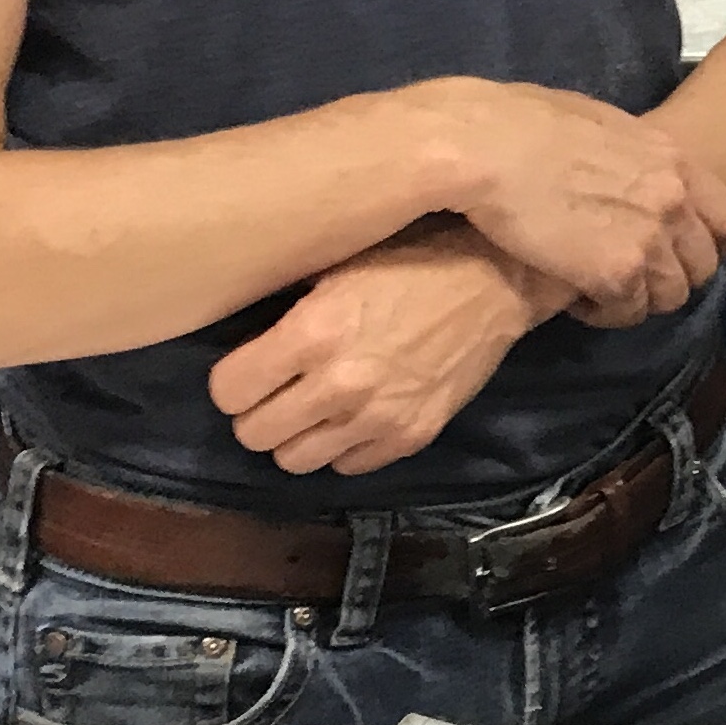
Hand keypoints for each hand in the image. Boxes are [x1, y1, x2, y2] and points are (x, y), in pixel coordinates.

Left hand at [209, 219, 548, 476]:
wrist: (497, 279)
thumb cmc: (411, 257)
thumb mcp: (337, 263)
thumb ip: (287, 307)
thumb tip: (243, 335)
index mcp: (312, 333)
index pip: (228, 391)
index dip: (235, 378)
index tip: (250, 367)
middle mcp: (339, 385)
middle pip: (253, 435)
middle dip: (258, 411)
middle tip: (279, 389)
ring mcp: (377, 418)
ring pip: (294, 460)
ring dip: (297, 434)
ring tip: (314, 406)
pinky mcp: (411, 437)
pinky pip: (347, 467)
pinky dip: (343, 446)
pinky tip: (355, 414)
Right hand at [456, 84, 725, 328]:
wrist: (486, 145)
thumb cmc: (520, 123)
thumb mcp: (596, 124)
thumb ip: (626, 153)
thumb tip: (621, 165)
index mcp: (672, 158)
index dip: (707, 244)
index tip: (680, 256)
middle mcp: (674, 198)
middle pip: (704, 264)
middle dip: (672, 278)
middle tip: (631, 279)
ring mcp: (650, 237)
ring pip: (670, 296)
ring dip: (638, 299)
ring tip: (598, 291)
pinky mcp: (617, 273)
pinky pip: (628, 312)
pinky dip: (604, 312)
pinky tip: (574, 298)